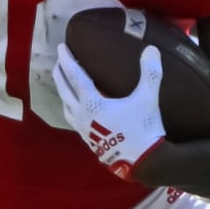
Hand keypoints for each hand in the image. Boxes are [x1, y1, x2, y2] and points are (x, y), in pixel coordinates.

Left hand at [52, 43, 166, 180]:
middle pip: (65, 91)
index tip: (61, 47)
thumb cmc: (144, 129)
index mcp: (93, 103)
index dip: (67, 60)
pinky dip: (70, 108)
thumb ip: (150, 72)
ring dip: (63, 92)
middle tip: (58, 61)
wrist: (144, 161)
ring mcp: (84, 130)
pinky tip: (77, 109)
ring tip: (63, 84)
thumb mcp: (148, 98)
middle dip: (59, 74)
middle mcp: (83, 116)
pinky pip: (73, 120)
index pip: (75, 76)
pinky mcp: (89, 141)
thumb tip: (151, 49)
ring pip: (66, 107)